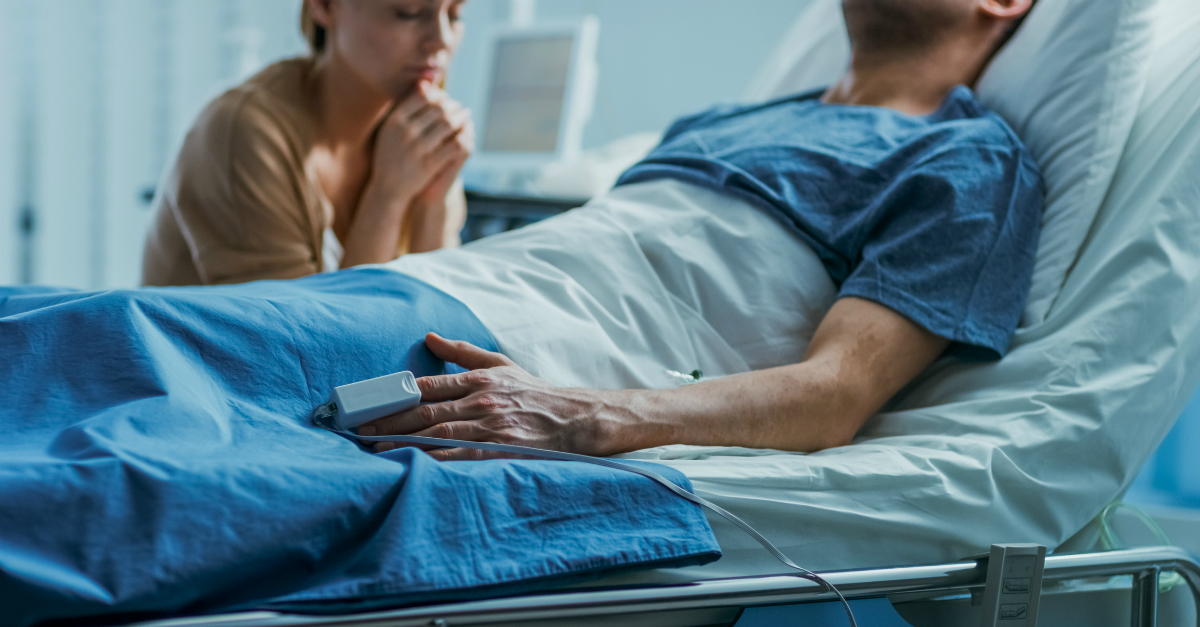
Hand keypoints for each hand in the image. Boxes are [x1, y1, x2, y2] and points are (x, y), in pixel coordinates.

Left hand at [360, 333, 615, 459]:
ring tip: (375, 448)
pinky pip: (459, 456)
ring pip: (436, 435)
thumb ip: (462, 353)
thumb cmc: (535, 393)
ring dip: (402, 442)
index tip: (368, 404)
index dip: (394, 395)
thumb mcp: (500, 364)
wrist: (575, 418)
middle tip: (359, 431)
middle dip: (388, 421)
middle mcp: (480, 402)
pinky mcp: (499, 450)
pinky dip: (433, 460)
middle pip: (424, 412)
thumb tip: (429, 337)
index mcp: (478, 379)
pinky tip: (412, 464)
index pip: (426, 386)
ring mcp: (489, 427)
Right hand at [370, 82, 471, 202]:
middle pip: (438, 109)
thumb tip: (426, 83)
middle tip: (459, 106)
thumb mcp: (390, 129)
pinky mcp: (430, 163)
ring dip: (461, 118)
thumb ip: (406, 106)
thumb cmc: (391, 155)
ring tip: (465, 115)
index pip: (423, 97)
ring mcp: (418, 148)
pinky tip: (467, 133)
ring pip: (448, 124)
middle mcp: (405, 132)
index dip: (438, 95)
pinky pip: (454, 145)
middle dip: (453, 106)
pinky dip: (463, 136)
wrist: (388, 188)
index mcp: (395, 120)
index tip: (445, 97)